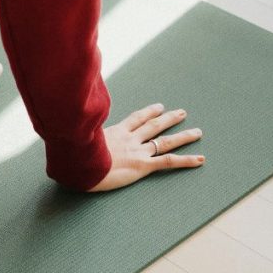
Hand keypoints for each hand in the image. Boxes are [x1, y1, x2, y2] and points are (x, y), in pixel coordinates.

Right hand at [87, 103, 204, 191]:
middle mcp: (130, 139)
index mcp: (115, 132)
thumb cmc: (76, 155)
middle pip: (154, 126)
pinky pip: (168, 162)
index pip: (136, 119)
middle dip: (168, 119)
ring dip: (183, 136)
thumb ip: (83, 136)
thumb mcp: (79, 140)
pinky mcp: (142, 165)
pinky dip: (186, 160)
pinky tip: (200, 159)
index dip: (148, 112)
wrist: (81, 165)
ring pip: (165, 141)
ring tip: (197, 132)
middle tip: (181, 113)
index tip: (158, 107)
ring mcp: (138, 151)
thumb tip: (73, 134)